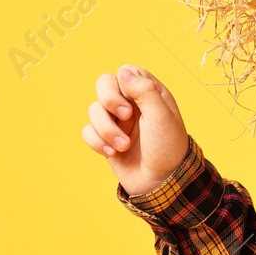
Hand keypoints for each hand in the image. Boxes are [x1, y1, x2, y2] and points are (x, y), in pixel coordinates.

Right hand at [81, 65, 189, 196]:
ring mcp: (117, 121)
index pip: (124, 72)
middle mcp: (131, 104)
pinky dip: (97, 142)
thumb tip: (124, 72)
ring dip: (106, 129)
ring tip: (124, 146)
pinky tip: (112, 153)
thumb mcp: (162, 117)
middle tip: (125, 117)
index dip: (122, 85)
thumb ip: (145, 91)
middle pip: (103, 84)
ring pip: (94, 110)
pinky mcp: (105, 139)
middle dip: (109, 101)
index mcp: (148, 93)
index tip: (132, 103)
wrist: (161, 182)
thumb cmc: (167, 148)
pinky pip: (87, 131)